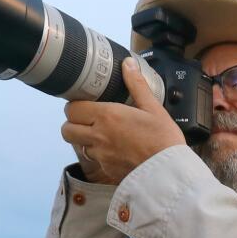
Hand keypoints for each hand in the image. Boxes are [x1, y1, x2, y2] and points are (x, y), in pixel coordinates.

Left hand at [60, 59, 181, 184]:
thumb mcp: (153, 108)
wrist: (169, 173)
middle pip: (67, 130)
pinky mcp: (107, 170)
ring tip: (103, 135)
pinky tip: (116, 150)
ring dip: (85, 139)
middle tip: (86, 119)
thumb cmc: (163, 140)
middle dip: (73, 123)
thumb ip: (137, 85)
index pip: (72, 109)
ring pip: (79, 146)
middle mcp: (99, 137)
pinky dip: (100, 154)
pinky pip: (95, 160)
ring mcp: (101, 156)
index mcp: (107, 116)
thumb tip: (128, 64)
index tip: (86, 104)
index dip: (76, 105)